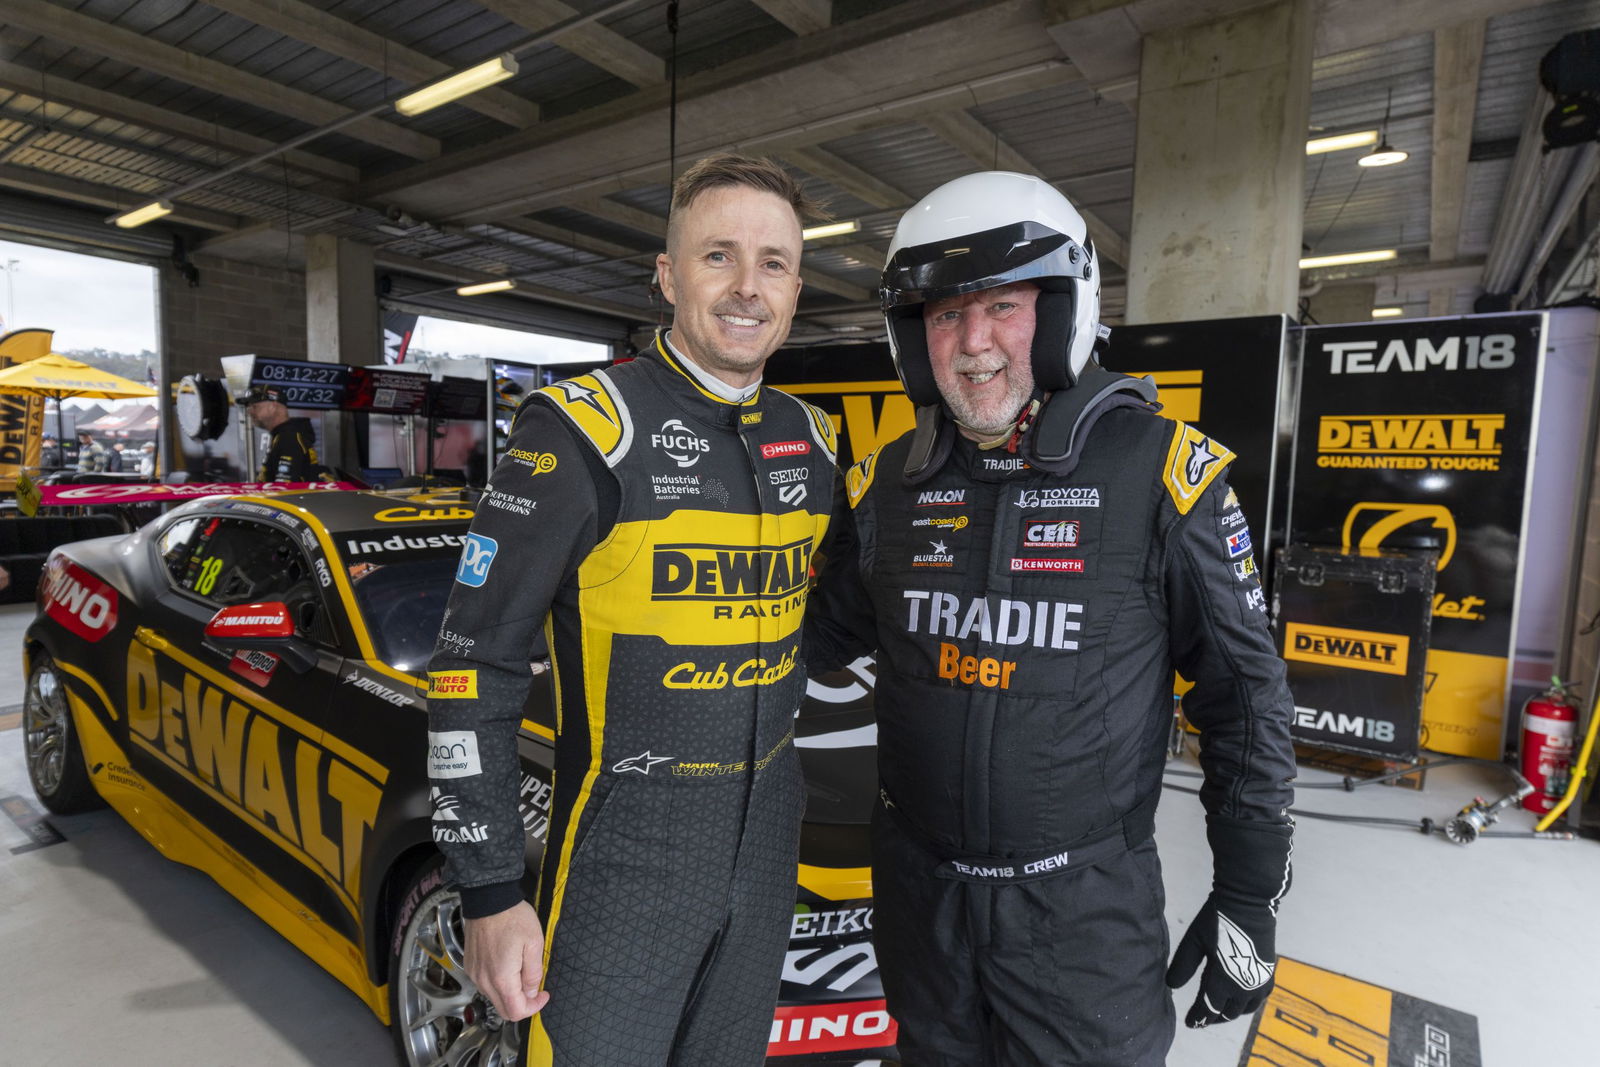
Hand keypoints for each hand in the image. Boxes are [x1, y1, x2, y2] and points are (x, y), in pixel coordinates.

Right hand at [463, 901, 550, 1020]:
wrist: (489, 899)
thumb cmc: (512, 917)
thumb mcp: (534, 943)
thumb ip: (533, 973)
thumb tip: (531, 992)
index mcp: (501, 978)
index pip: (515, 1012)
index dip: (533, 1008)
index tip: (543, 994)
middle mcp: (484, 980)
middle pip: (503, 1010)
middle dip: (522, 1004)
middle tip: (534, 987)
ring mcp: (474, 973)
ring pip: (494, 997)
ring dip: (510, 993)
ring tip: (521, 971)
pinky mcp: (470, 965)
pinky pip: (485, 984)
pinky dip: (498, 983)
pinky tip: (507, 965)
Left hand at [1164, 895, 1276, 1027]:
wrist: (1249, 903)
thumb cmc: (1217, 920)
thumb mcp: (1194, 941)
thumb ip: (1183, 966)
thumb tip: (1170, 986)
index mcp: (1224, 980)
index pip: (1209, 1008)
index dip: (1198, 1017)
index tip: (1189, 1023)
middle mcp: (1244, 987)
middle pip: (1227, 1012)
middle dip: (1212, 1017)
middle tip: (1200, 1017)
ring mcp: (1259, 982)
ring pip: (1244, 1009)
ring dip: (1230, 1013)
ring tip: (1217, 1011)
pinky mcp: (1268, 974)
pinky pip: (1258, 1000)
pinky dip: (1247, 1005)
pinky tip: (1239, 1000)